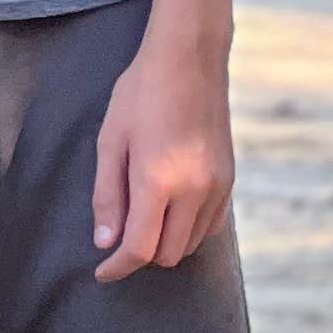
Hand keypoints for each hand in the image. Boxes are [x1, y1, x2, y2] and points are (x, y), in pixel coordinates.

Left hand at [92, 24, 233, 283]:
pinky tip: (168, 213)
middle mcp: (194, 189)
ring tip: (141, 222)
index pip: (140, 248)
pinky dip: (188, 231)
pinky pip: (210, 226)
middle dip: (140, 256)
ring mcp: (217, 186)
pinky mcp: (229, 179)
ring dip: (165, 245)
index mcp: (158, 179)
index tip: (102, 273)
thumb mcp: (110, 140)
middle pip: (168, 254)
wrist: (189, 59)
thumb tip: (105, 243)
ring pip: (192, 245)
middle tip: (118, 241)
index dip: (118, 268)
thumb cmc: (140, 94)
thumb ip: (108, 195)